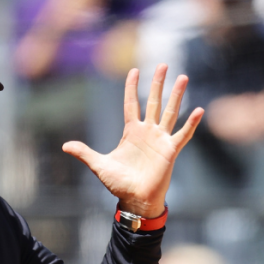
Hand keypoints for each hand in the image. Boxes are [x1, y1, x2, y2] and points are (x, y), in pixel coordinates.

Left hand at [62, 64, 203, 216]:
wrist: (134, 200)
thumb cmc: (118, 183)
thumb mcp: (99, 165)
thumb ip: (84, 153)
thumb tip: (64, 145)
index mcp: (131, 132)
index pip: (131, 104)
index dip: (132, 87)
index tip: (134, 70)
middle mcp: (147, 132)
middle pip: (153, 102)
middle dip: (158, 83)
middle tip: (163, 64)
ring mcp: (160, 139)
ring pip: (170, 112)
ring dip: (177, 95)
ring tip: (183, 77)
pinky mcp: (170, 150)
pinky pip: (183, 134)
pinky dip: (191, 123)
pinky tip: (199, 109)